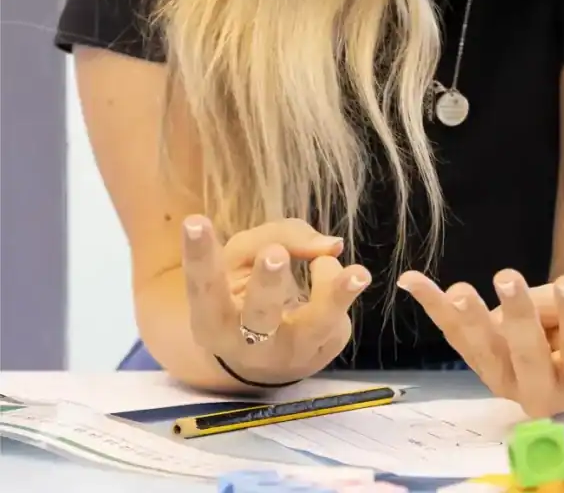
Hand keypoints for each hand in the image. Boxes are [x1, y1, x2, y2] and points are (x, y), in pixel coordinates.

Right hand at [182, 216, 370, 385]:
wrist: (270, 356)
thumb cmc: (250, 294)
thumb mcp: (248, 259)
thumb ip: (279, 237)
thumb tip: (330, 245)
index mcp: (212, 319)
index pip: (202, 287)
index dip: (198, 256)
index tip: (194, 220)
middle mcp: (247, 343)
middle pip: (257, 315)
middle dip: (267, 284)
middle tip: (274, 254)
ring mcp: (289, 351)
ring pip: (313, 324)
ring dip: (332, 296)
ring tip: (356, 273)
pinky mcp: (323, 348)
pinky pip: (338, 314)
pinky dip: (345, 288)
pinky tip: (354, 273)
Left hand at [399, 269, 563, 416]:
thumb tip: (522, 298)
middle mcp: (541, 396)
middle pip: (529, 357)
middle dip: (518, 315)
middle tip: (508, 277)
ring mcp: (503, 385)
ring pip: (486, 353)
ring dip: (470, 319)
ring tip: (459, 292)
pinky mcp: (477, 366)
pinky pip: (455, 336)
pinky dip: (433, 306)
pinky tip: (411, 281)